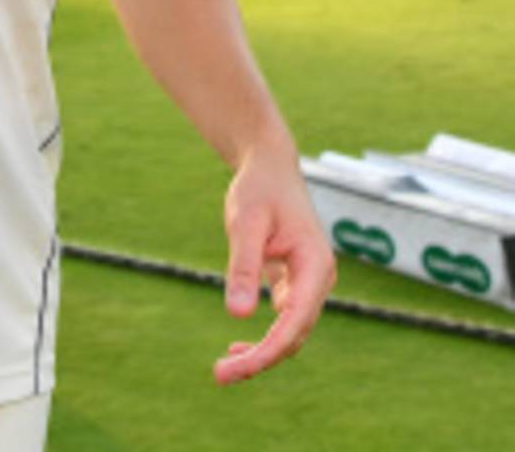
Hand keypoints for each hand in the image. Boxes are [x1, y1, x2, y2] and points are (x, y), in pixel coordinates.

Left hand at [214, 137, 335, 384]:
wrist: (270, 164)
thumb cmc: (259, 188)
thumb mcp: (245, 222)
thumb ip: (243, 266)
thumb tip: (238, 315)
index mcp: (316, 265)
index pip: (295, 322)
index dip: (268, 350)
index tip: (237, 367)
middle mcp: (319, 278)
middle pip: (295, 334)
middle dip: (261, 358)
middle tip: (221, 376)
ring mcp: (310, 282)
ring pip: (291, 331)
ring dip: (263, 352)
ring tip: (225, 369)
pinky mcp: (296, 282)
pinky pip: (285, 320)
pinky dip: (264, 337)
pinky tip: (237, 348)